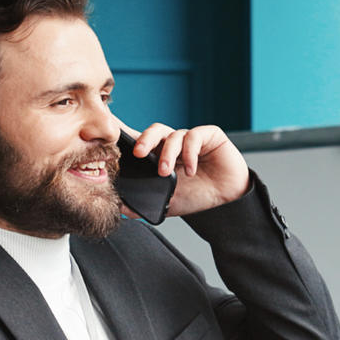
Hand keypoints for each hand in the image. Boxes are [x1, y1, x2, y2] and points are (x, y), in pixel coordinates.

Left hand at [122, 121, 249, 216]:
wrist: (227, 201)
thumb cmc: (199, 196)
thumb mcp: (168, 203)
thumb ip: (146, 205)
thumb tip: (121, 209)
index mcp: (162, 155)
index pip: (143, 141)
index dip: (128, 133)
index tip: (112, 130)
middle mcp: (175, 143)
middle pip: (155, 131)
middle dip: (144, 140)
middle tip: (138, 154)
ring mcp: (191, 138)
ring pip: (173, 135)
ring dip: (167, 154)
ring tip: (166, 173)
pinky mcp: (209, 135)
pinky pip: (194, 136)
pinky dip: (189, 154)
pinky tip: (190, 170)